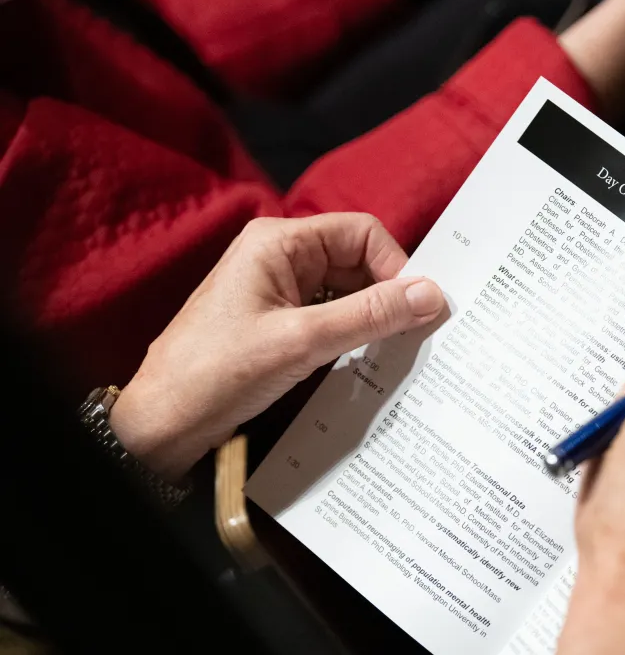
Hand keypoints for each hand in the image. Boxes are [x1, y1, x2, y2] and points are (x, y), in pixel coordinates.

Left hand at [110, 213, 444, 481]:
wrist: (163, 421)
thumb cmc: (217, 372)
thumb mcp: (304, 341)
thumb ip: (371, 315)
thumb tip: (431, 295)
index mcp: (279, 242)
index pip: (362, 233)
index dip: (395, 267)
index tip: (417, 309)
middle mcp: (281, 257)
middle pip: (358, 261)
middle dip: (387, 295)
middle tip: (414, 333)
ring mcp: (279, 290)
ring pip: (348, 291)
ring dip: (372, 318)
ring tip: (392, 349)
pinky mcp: (280, 322)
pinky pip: (332, 316)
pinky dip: (353, 335)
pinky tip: (365, 360)